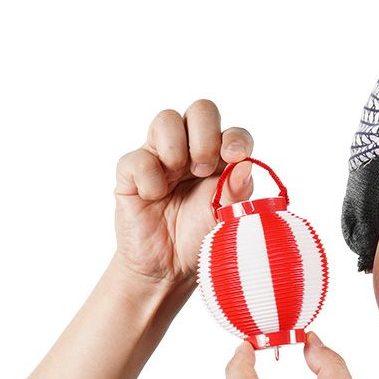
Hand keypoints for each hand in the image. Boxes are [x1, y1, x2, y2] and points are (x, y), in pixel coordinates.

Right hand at [112, 98, 254, 290]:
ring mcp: (161, 157)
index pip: (232, 132)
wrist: (168, 268)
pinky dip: (149, 178)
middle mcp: (192, 151)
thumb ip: (237, 194)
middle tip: (202, 170)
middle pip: (201, 110)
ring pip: (166, 119)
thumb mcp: (226, 220)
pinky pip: (138, 157)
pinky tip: (153, 197)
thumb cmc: (200, 239)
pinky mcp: (132, 171)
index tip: (233, 157)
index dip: (235, 139)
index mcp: (221, 161)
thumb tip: (246, 164)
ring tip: (176, 178)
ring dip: (176, 148)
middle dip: (205, 136)